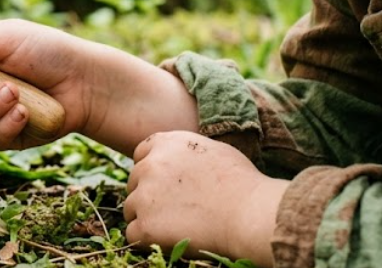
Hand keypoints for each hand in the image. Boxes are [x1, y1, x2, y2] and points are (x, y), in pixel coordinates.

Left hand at [124, 131, 286, 266]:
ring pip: (131, 209)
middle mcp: (149, 166)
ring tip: (176, 225)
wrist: (250, 214)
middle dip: (148, 195)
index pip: (141, 155)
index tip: (166, 185)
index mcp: (164, 144)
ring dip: (147, 217)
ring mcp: (144, 196)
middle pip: (134, 182)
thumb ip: (185, 153)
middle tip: (174, 209)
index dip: (151, 171)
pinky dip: (147, 239)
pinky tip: (170, 239)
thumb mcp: (213, 150)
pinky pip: (133, 234)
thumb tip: (179, 160)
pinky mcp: (145, 225)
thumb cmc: (242, 184)